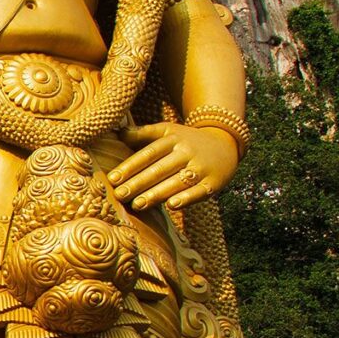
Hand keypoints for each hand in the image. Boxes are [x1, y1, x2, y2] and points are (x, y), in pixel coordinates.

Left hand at [111, 123, 239, 211]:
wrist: (226, 144)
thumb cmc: (186, 141)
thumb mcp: (168, 131)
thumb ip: (143, 133)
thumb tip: (117, 132)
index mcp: (172, 139)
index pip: (148, 154)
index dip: (130, 166)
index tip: (113, 178)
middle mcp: (186, 152)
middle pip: (160, 169)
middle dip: (138, 183)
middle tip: (119, 195)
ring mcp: (201, 167)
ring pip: (177, 182)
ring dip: (157, 194)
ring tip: (137, 204)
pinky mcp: (214, 183)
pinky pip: (199, 192)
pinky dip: (187, 199)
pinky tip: (171, 206)